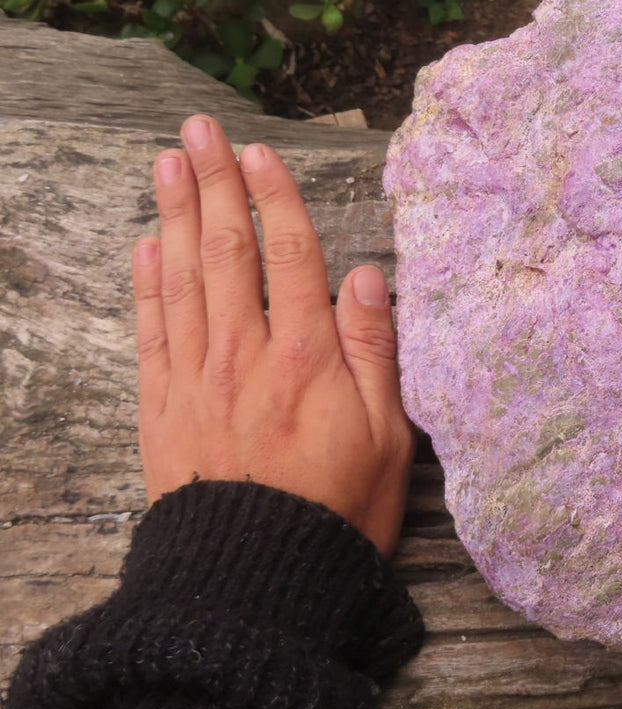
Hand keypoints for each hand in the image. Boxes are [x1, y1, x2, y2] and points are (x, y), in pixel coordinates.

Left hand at [130, 115, 413, 554]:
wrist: (255, 578)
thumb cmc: (336, 508)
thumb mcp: (388, 436)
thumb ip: (378, 351)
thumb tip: (370, 275)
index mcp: (308, 356)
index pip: (289, 255)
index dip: (273, 198)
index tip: (258, 154)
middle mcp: (246, 353)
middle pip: (227, 251)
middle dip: (213, 184)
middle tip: (198, 130)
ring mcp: (197, 377)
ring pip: (183, 278)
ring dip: (175, 215)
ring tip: (166, 164)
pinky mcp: (162, 406)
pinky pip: (151, 330)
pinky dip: (147, 283)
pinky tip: (146, 246)